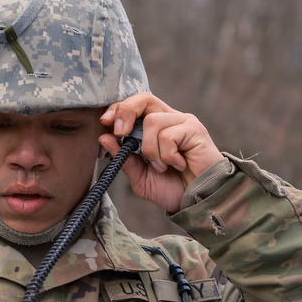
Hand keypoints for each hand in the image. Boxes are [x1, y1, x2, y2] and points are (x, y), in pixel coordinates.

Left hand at [98, 93, 222, 212]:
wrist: (197, 203)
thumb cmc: (173, 189)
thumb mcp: (140, 176)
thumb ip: (123, 158)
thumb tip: (104, 138)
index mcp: (156, 127)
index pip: (135, 105)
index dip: (118, 109)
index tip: (105, 122)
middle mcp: (170, 119)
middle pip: (144, 98)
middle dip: (126, 112)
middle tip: (121, 133)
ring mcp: (184, 122)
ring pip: (153, 121)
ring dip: (150, 150)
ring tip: (161, 167)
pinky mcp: (195, 130)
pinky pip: (168, 135)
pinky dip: (166, 155)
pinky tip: (177, 165)